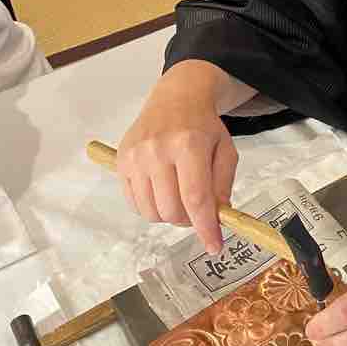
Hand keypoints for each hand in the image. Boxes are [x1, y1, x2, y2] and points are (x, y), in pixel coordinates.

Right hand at [117, 61, 252, 251]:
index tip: (214, 246)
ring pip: (151, 212)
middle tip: (197, 212)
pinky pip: (134, 203)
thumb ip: (223, 185)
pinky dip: (151, 207)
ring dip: (169, 216)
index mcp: (189, 144)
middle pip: (171, 210)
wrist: (175, 99)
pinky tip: (162, 191)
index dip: (205, 227)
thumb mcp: (226, 150)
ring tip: (179, 197)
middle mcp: (158, 150)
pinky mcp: (121, 162)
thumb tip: (217, 218)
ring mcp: (135, 156)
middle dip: (188, 220)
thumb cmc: (203, 126)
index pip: (196, 198)